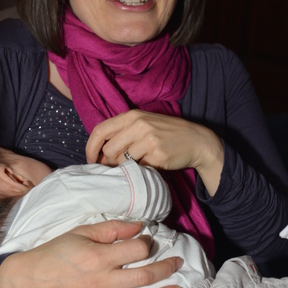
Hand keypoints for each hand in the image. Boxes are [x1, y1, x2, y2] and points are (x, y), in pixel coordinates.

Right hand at [0, 220, 183, 287]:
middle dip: (166, 269)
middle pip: (144, 276)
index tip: (151, 242)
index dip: (148, 244)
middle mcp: (100, 282)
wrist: (27, 280)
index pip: (137, 250)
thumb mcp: (81, 232)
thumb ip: (112, 229)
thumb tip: (140, 226)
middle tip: (178, 263)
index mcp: (98, 257)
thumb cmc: (55, 253)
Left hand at [85, 110, 223, 195]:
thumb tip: (100, 154)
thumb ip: (123, 133)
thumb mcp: (144, 124)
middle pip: (109, 150)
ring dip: (123, 169)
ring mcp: (148, 139)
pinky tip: (148, 168)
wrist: (196, 140)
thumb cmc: (167, 134)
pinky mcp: (157, 154)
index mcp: (132, 115)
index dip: (91, 148)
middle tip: (116, 169)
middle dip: (108, 163)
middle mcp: (139, 124)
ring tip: (134, 168)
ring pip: (121, 161)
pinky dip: (138, 172)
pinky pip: (137, 168)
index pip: (100, 130)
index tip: (91, 161)